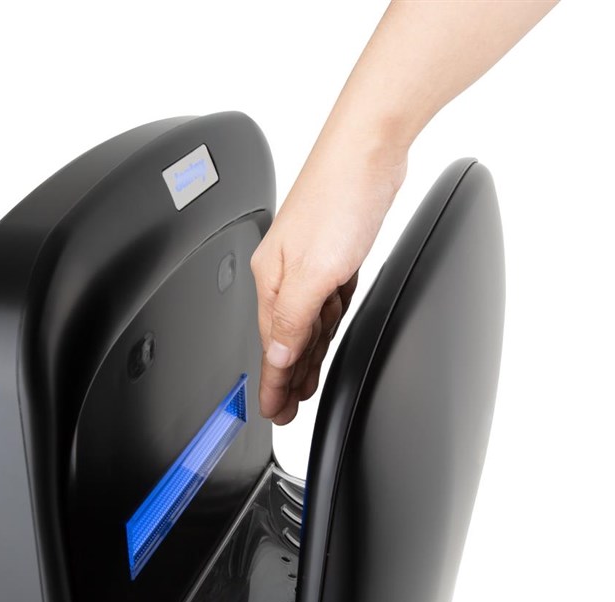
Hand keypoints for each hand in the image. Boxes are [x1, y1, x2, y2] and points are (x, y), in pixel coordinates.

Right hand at [250, 146, 406, 423]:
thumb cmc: (338, 197)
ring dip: (304, 357)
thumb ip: (293, 320)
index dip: (272, 385)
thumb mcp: (314, 273)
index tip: (273, 412)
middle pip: (285, 340)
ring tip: (303, 386)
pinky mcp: (335, 255)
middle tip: (286, 409)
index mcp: (273, 280)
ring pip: (305, 324)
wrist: (370, 149)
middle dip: (285, 377)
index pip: (270, 347)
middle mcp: (287, 274)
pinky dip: (324, 329)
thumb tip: (276, 357)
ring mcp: (311, 264)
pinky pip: (325, 305)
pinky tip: (324, 339)